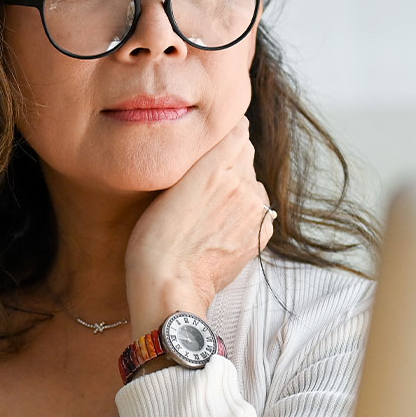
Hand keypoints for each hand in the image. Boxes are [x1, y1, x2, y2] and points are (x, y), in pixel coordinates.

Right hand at [124, 116, 273, 332]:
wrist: (170, 284)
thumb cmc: (154, 238)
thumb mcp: (166, 185)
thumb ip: (202, 157)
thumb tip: (231, 133)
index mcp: (215, 166)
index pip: (236, 132)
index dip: (222, 137)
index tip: (208, 148)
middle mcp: (242, 183)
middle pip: (245, 157)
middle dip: (228, 164)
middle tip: (199, 187)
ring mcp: (255, 210)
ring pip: (252, 183)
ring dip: (238, 189)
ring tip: (209, 210)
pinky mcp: (260, 233)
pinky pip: (259, 209)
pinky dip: (246, 213)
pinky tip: (221, 226)